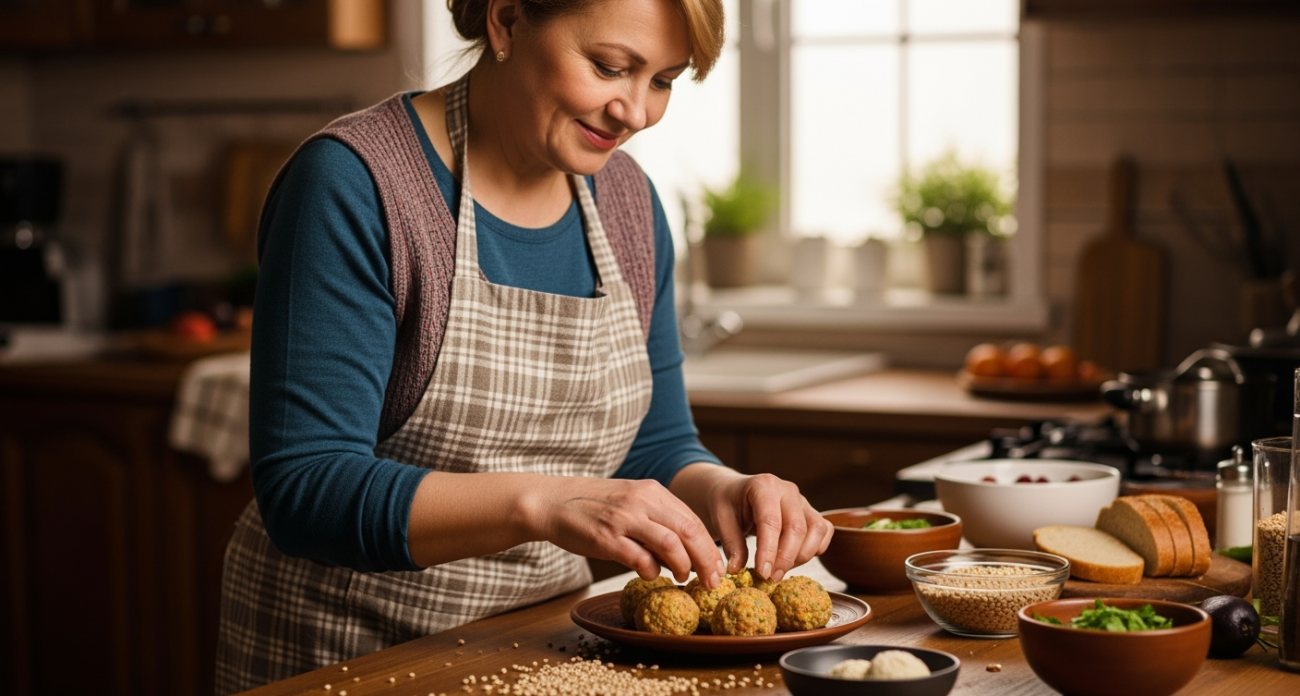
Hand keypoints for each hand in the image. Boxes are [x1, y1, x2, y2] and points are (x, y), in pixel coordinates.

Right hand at [525, 476, 725, 585]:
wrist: (551, 501)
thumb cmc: (593, 506)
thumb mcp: (630, 500)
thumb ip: (656, 520)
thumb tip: (684, 552)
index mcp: (651, 491)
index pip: (693, 520)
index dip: (710, 547)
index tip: (718, 568)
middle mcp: (642, 501)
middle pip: (690, 532)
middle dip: (707, 561)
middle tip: (712, 582)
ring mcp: (624, 519)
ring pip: (671, 545)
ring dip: (683, 568)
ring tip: (682, 579)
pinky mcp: (606, 538)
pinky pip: (640, 559)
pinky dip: (651, 571)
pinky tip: (648, 574)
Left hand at [694, 470, 832, 583]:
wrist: (736, 492)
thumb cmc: (728, 504)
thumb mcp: (721, 519)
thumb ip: (731, 544)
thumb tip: (737, 570)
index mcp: (763, 486)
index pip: (771, 521)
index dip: (769, 550)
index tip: (763, 573)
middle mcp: (788, 490)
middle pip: (797, 528)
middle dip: (785, 558)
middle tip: (770, 578)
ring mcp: (802, 500)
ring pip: (816, 529)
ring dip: (802, 556)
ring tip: (780, 569)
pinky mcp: (811, 512)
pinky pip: (824, 530)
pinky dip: (815, 548)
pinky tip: (795, 560)